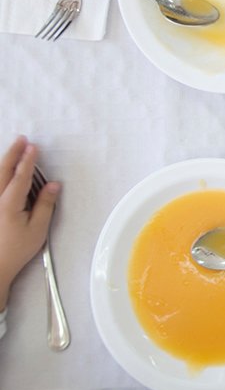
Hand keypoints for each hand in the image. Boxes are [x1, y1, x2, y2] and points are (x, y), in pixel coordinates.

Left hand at [0, 136, 60, 309]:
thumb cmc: (16, 250)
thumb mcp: (37, 229)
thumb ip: (45, 204)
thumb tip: (54, 185)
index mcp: (8, 204)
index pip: (20, 176)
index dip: (28, 160)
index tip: (34, 147)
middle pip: (2, 171)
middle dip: (13, 153)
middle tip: (22, 139)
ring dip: (3, 161)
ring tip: (12, 150)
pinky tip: (3, 172)